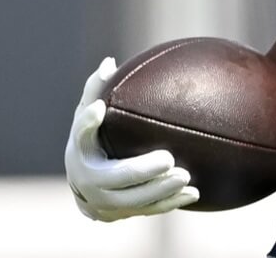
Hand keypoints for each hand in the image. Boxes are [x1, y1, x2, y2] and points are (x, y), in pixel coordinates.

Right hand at [63, 57, 199, 221]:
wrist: (82, 182)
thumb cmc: (92, 138)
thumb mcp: (87, 114)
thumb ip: (96, 90)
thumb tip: (109, 62)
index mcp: (81, 151)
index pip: (82, 136)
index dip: (88, 124)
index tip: (101, 108)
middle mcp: (88, 181)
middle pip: (116, 177)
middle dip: (142, 171)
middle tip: (169, 158)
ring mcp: (104, 202)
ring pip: (133, 201)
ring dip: (160, 190)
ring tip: (186, 176)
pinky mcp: (120, 214)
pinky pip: (147, 211)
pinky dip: (169, 203)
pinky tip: (194, 193)